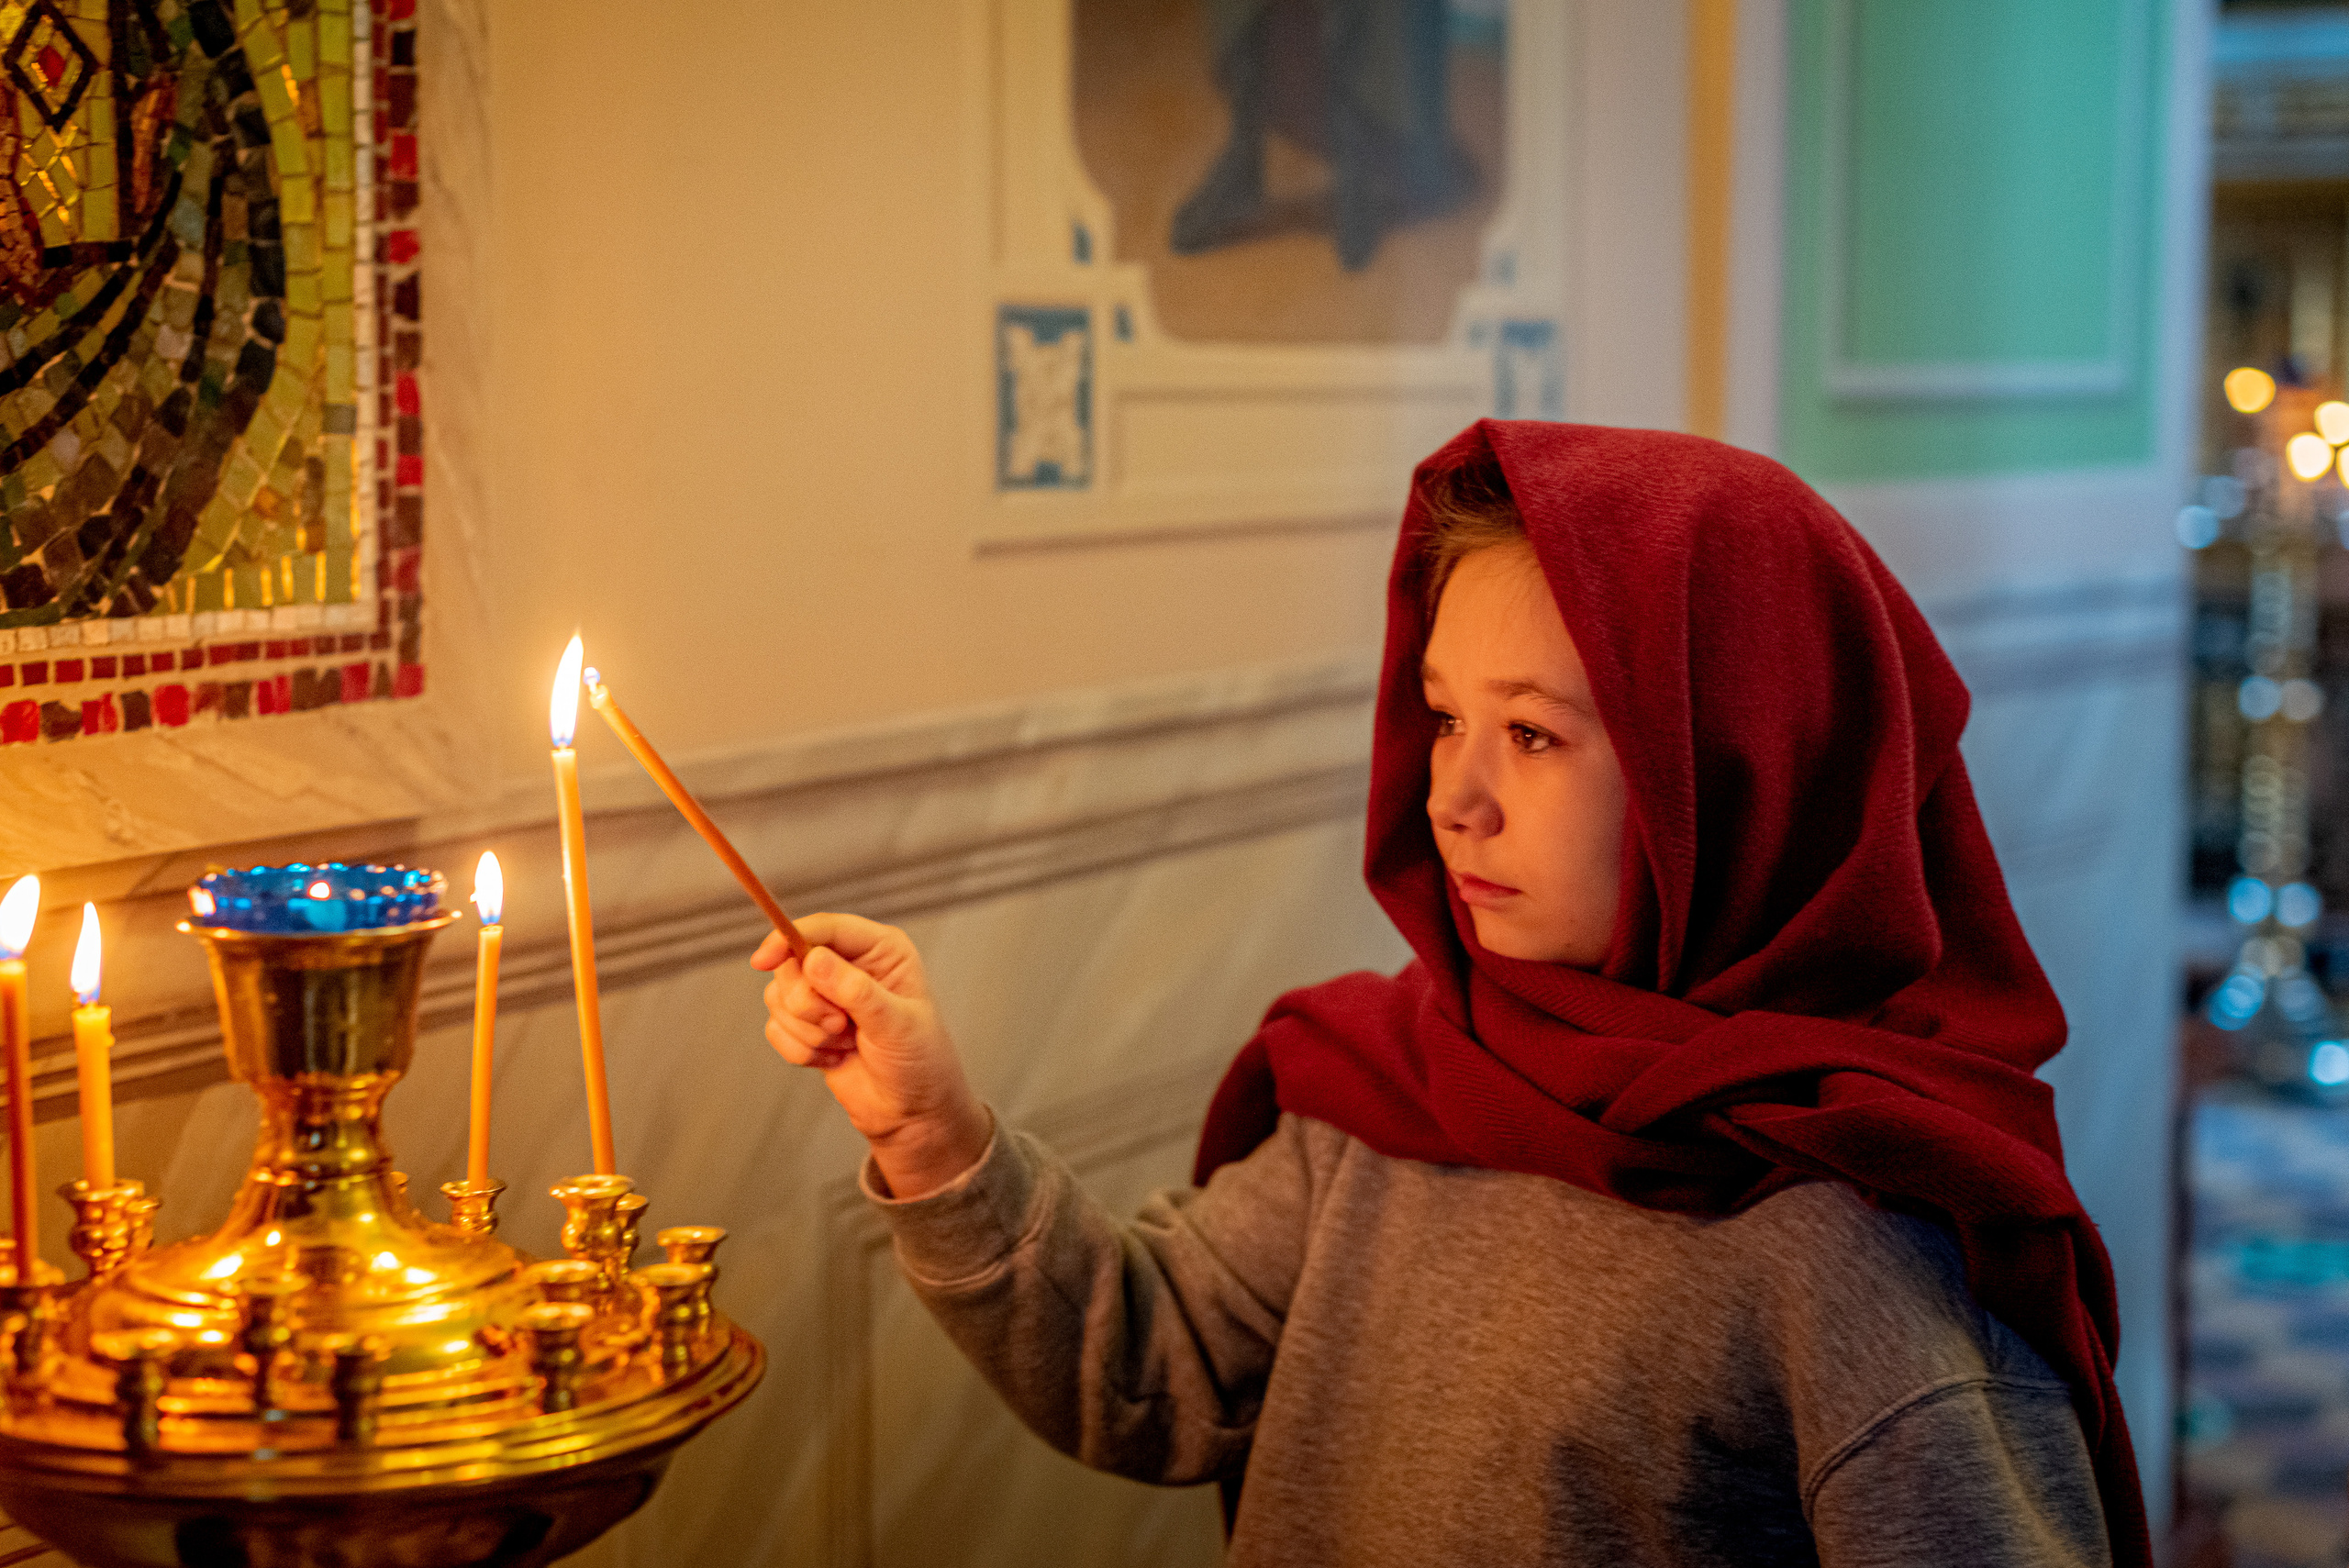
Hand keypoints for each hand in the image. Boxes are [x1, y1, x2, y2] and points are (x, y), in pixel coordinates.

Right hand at [752, 913, 990, 1198]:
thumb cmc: (921, 1062)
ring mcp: (826, 995)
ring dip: (808, 1031)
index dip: (788, 938)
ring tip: (846, 1043)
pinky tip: (835, 1058)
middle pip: (791, 962)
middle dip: (808, 1003)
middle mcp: (850, 965)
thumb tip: (813, 959)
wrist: (913, 1113)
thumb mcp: (896, 1024)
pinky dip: (801, 1050)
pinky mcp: (808, 1025)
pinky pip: (776, 1028)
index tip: (763, 961)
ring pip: (779, 996)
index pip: (824, 928)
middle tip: (841, 1026)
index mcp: (881, 950)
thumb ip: (855, 991)